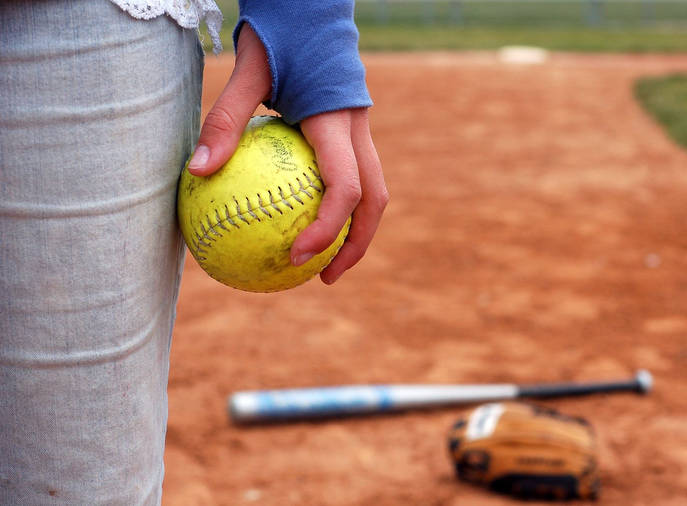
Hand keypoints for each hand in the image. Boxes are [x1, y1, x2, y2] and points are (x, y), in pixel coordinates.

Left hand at [188, 25, 386, 283]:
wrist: (311, 7)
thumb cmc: (279, 36)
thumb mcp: (246, 72)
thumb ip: (225, 120)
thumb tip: (197, 172)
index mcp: (337, 122)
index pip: (345, 189)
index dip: (327, 230)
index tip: (296, 257)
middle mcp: (358, 130)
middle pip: (375, 201)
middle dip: (356, 244)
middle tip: (324, 277)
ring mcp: (361, 131)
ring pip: (374, 191)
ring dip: (356, 230)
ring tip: (323, 261)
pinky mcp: (352, 131)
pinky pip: (354, 176)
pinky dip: (340, 206)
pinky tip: (306, 219)